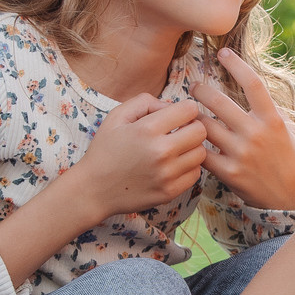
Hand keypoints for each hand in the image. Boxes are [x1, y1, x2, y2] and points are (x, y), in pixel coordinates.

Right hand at [68, 94, 207, 219]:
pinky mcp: (170, 192)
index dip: (185, 109)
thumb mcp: (116, 116)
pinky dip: (187, 168)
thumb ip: (145, 102)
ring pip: (201, 153)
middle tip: (178, 132)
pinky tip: (172, 166)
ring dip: (191, 148)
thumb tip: (171, 106)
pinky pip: (195, 174)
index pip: (190, 110)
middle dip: (192, 127)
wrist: (94, 190)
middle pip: (201, 131)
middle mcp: (161, 152)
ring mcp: (167, 174)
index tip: (176, 116)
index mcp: (147, 129)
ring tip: (174, 149)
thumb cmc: (105, 149)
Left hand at [195, 50, 294, 209]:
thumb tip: (252, 88)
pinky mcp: (229, 173)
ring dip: (194, 118)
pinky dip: (195, 145)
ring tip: (188, 114)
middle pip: (220, 102)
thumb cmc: (290, 160)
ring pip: (206, 127)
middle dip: (201, 90)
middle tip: (194, 87)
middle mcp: (256, 133)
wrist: (291, 198)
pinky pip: (203, 154)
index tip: (223, 53)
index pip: (253, 83)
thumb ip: (270, 111)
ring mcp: (241, 154)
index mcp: (272, 119)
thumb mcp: (288, 131)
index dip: (236, 64)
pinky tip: (190, 140)